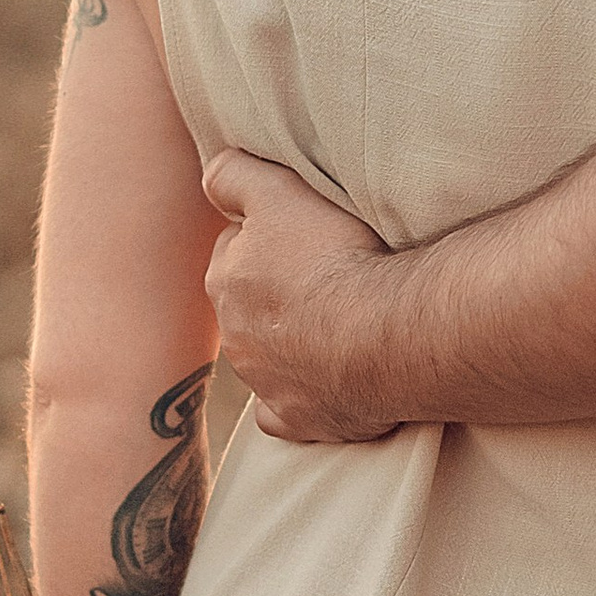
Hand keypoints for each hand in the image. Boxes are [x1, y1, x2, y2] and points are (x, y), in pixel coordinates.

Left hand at [200, 149, 396, 442]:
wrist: (384, 334)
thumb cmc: (335, 258)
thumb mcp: (279, 190)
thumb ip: (234, 175)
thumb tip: (211, 175)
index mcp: (226, 281)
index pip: (235, 249)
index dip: (268, 237)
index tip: (304, 234)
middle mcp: (235, 338)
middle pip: (250, 306)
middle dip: (276, 293)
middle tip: (324, 276)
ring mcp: (266, 384)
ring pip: (266, 357)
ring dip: (292, 341)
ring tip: (338, 323)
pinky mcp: (299, 419)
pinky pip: (285, 413)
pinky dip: (299, 398)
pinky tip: (322, 383)